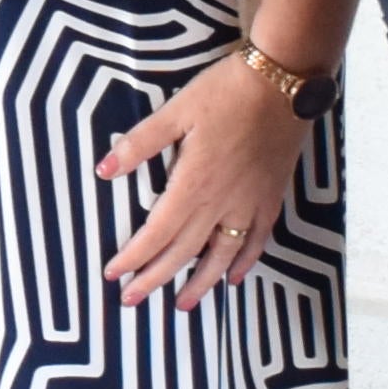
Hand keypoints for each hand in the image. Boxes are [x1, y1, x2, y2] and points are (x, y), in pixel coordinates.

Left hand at [99, 53, 309, 309]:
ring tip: (182, 305)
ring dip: (200, 283)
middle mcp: (220, 203)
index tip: (113, 275)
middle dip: (155, 279)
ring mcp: (249, 203)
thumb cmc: (225, 93)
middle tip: (132, 301)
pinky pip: (257, 240)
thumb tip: (104, 170)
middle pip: (184, 252)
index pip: (157, 233)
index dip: (134, 257)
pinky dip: (244, 262)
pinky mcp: (270, 197)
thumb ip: (140, 144)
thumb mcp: (176, 111)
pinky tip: (233, 277)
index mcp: (192, 184)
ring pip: (221, 255)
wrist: (283, 84)